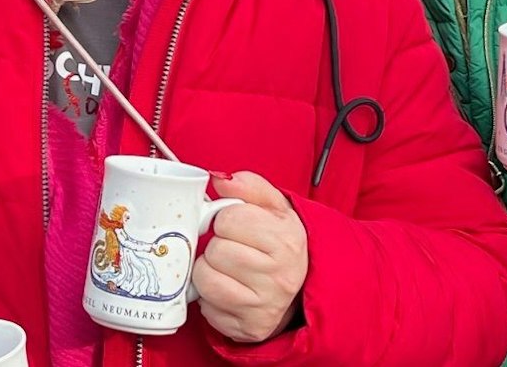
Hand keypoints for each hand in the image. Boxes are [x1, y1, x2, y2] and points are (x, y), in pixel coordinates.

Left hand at [194, 171, 309, 343]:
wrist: (300, 287)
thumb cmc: (280, 243)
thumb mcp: (275, 207)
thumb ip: (249, 186)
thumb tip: (220, 179)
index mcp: (286, 240)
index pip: (229, 218)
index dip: (226, 219)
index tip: (235, 225)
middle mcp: (279, 276)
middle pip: (216, 250)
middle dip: (218, 245)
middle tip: (232, 248)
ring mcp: (264, 306)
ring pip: (206, 280)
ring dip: (208, 271)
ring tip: (226, 269)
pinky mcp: (249, 328)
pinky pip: (206, 308)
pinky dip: (210, 298)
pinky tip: (228, 290)